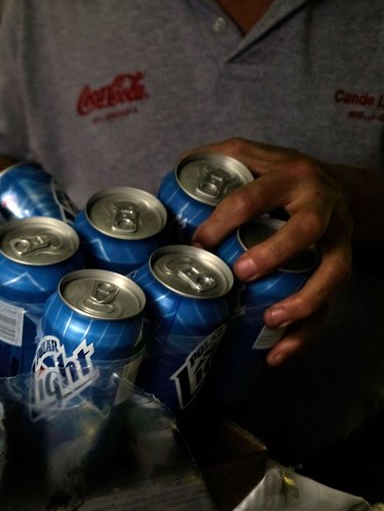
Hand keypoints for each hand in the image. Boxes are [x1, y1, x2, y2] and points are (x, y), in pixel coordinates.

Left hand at [190, 138, 352, 365]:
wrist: (337, 185)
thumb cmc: (279, 176)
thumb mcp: (251, 156)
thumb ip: (215, 160)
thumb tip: (168, 177)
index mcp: (288, 176)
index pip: (256, 195)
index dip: (226, 218)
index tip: (199, 242)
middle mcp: (320, 205)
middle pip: (306, 229)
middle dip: (275, 252)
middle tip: (242, 273)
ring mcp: (338, 238)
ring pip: (333, 270)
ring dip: (303, 300)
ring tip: (271, 321)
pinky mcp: (342, 266)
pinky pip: (331, 303)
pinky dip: (306, 333)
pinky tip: (278, 354)